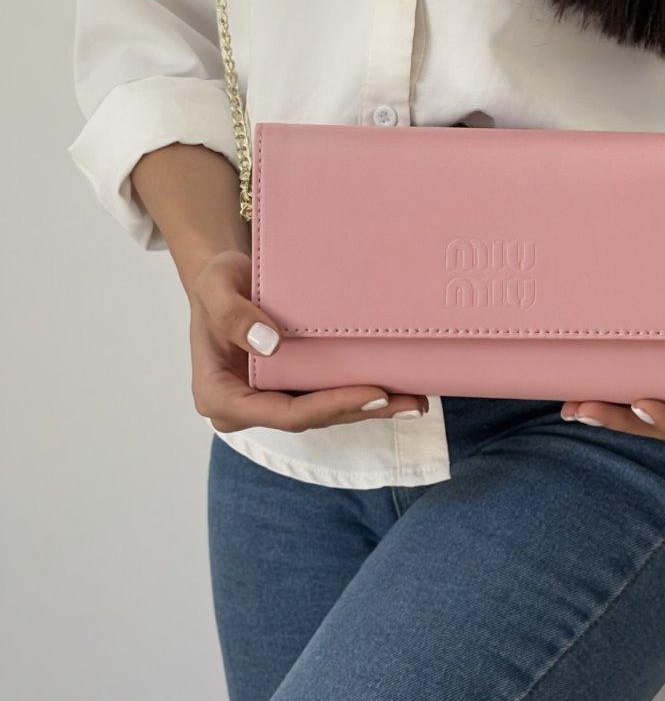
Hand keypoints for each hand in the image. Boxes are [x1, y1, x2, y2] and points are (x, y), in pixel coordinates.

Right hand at [189, 251, 427, 433]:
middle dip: (360, 412)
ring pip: (323, 414)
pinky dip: (359, 395)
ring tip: (414, 399)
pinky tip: (396, 389)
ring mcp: (269, 402)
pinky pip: (325, 398)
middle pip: (310, 419)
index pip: (283, 414)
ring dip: (369, 409)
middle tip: (407, 401)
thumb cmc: (216, 282)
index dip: (330, 407)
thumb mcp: (215, 286)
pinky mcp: (288, 390)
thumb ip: (232, 314)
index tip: (371, 393)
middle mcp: (246, 408)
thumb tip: (270, 345)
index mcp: (220, 397)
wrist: (225, 281)